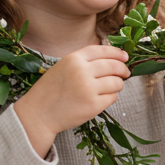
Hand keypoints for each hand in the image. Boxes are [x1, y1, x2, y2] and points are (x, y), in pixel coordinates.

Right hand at [14, 46, 129, 156]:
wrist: (39, 114)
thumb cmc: (50, 91)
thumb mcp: (62, 67)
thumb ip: (83, 62)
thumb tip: (111, 60)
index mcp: (73, 59)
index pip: (102, 50)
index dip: (116, 53)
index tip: (125, 56)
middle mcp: (82, 71)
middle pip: (113, 66)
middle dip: (123, 69)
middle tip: (126, 73)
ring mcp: (88, 89)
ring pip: (116, 82)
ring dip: (118, 84)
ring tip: (111, 87)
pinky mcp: (93, 105)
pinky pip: (112, 98)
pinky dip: (110, 97)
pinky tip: (101, 98)